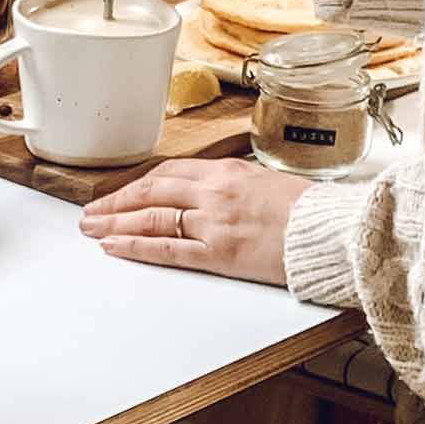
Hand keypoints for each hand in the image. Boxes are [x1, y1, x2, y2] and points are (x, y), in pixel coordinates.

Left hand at [79, 158, 311, 285]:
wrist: (335, 232)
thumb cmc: (309, 210)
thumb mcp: (264, 181)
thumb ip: (230, 185)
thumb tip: (208, 192)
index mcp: (224, 170)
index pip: (166, 173)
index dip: (135, 185)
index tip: (117, 193)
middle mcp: (213, 191)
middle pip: (150, 193)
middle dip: (115, 202)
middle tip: (89, 212)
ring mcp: (213, 221)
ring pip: (151, 218)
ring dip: (115, 223)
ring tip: (91, 229)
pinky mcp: (220, 253)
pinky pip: (167, 249)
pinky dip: (136, 246)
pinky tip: (115, 246)